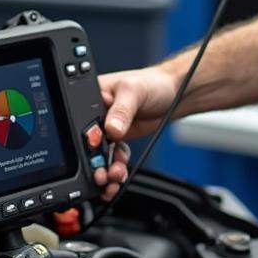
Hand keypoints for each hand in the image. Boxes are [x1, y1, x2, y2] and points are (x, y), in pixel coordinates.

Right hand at [95, 65, 179, 200]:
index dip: (88, 137)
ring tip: (115, 175)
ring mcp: (108, 127)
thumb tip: (110, 129)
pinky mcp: (120, 138)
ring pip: (100, 153)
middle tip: (102, 172)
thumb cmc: (152, 83)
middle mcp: (97, 113)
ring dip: (106, 168)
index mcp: (92, 96)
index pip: (83, 121)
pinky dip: (117, 167)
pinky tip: (121, 172)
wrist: (175, 95)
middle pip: (89, 142)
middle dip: (95, 160)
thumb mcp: (133, 91)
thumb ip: (121, 110)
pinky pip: (113, 157)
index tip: (96, 148)